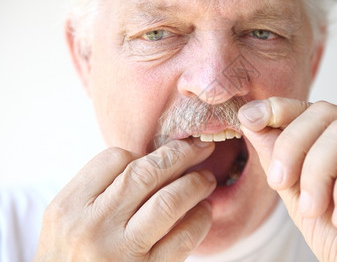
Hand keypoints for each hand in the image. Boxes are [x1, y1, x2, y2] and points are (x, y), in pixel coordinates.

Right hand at [34, 139, 215, 261]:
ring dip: (195, 185)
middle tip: (200, 148)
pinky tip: (204, 211)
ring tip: (207, 179)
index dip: (143, 153)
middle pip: (146, 174)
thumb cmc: (70, 255)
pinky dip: (199, 219)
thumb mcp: (67, 219)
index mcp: (69, 206)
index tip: (159, 158)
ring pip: (168, 203)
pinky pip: (181, 239)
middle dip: (180, 154)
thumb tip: (152, 162)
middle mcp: (92, 227)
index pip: (115, 158)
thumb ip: (99, 190)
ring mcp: (120, 252)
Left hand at [239, 97, 336, 261]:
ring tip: (314, 209)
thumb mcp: (296, 194)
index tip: (249, 118)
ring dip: (315, 175)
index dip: (277, 108)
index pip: (308, 109)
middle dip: (290, 146)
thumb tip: (252, 120)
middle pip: (323, 112)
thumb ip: (277, 158)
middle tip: (279, 182)